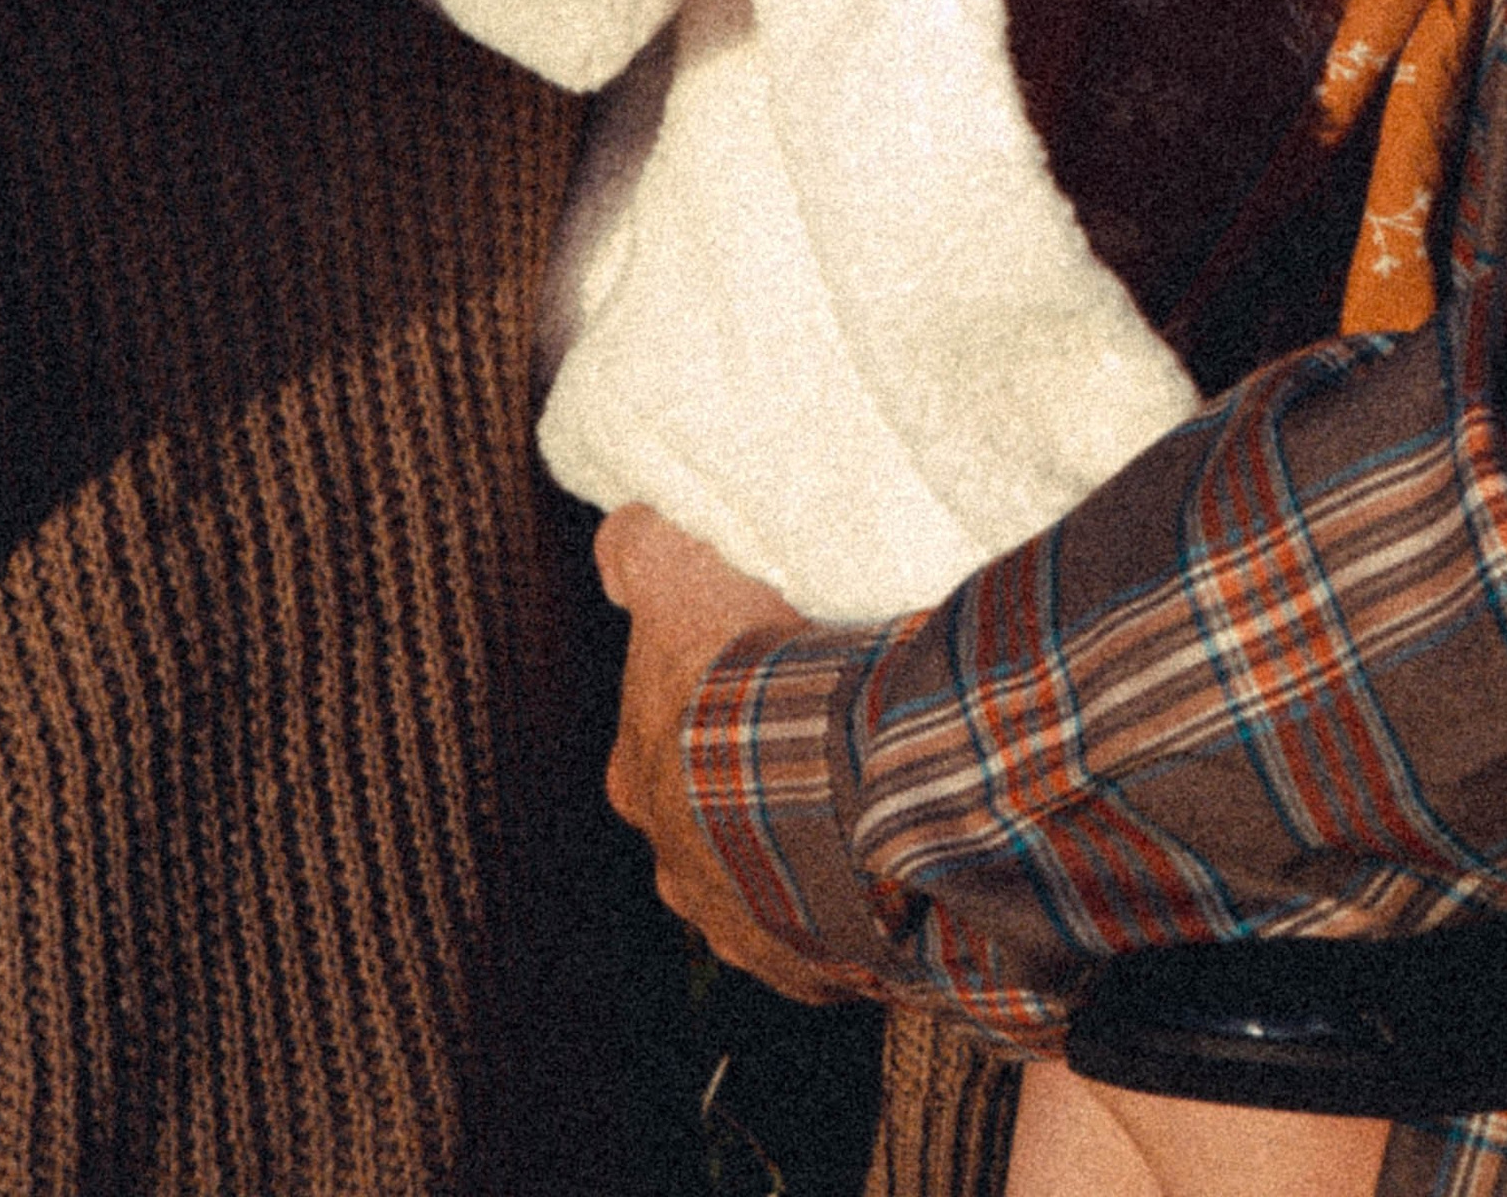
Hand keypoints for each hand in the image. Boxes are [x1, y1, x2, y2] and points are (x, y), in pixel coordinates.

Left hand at [596, 504, 857, 1003]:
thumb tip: (621, 535)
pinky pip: (833, 947)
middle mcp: (678, 868)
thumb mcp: (677, 579)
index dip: (693, 722)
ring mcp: (743, 929)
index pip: (651, 754)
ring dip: (800, 861)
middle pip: (705, 832)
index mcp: (642, 783)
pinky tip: (885, 872)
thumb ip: (640, 551)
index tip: (741, 696)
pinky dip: (855, 913)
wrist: (817, 789)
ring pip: (767, 893)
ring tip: (852, 813)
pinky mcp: (811, 971)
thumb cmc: (736, 684)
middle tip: (802, 755)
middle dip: (743, 802)